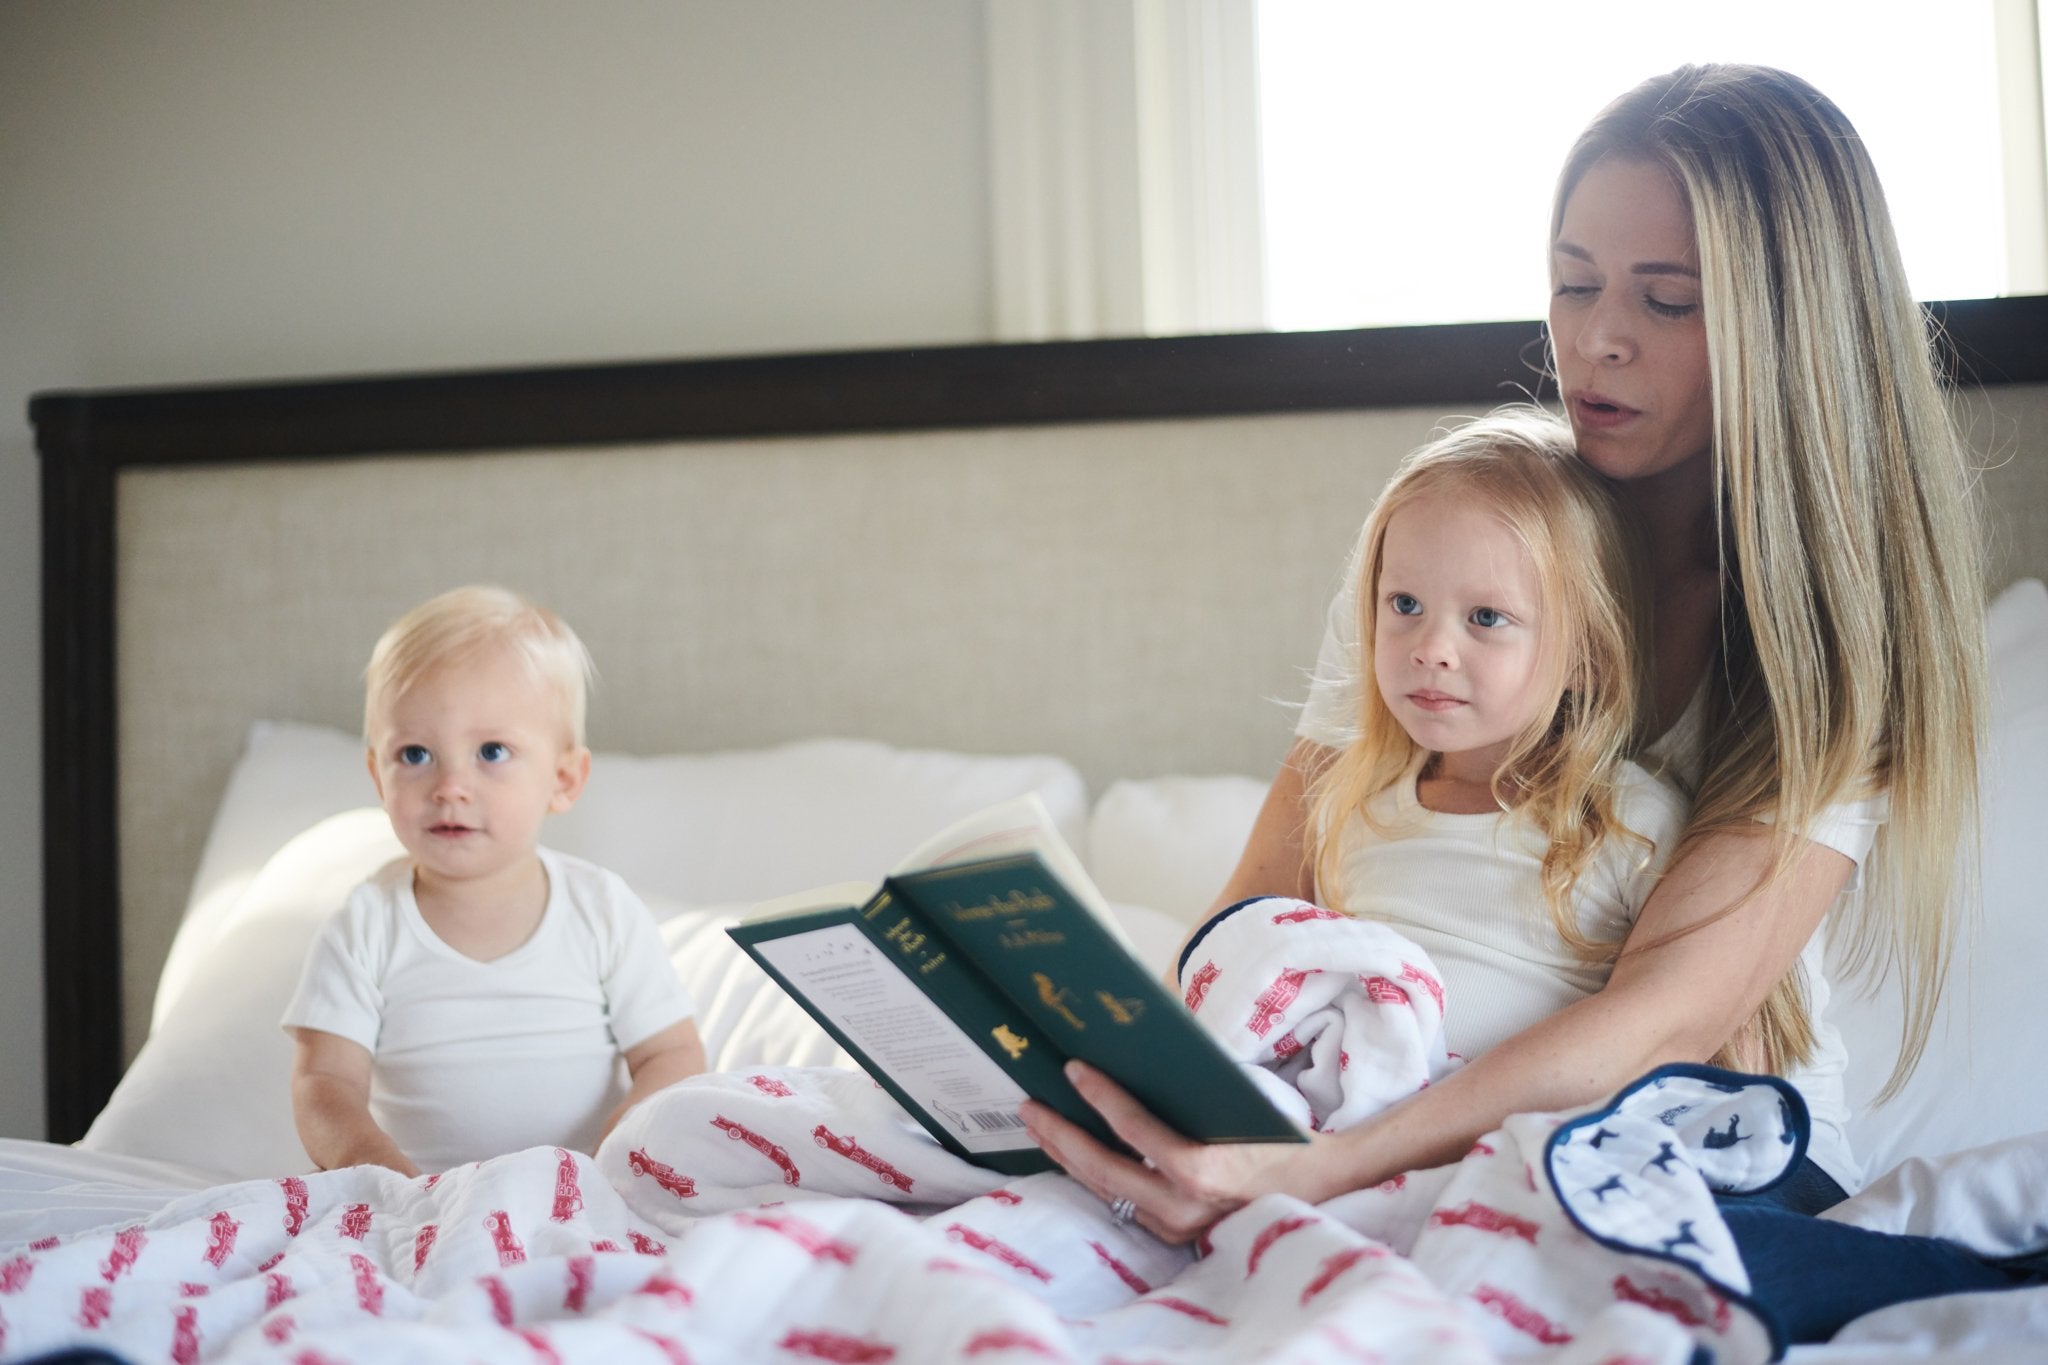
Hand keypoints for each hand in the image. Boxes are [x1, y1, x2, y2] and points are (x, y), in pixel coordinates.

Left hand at [1020, 1061, 1327, 1244]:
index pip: (1135, 1131)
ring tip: (1041, 1126)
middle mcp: (1185, 1207)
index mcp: (1202, 1171)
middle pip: (1105, 1170)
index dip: (1100, 1097)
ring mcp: (1178, 1227)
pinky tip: (1074, 1155)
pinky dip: (1095, 1177)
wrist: (1318, 1185)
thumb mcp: (1237, 1105)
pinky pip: (1124, 1204)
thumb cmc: (1277, 1136)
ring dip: (1069, 1157)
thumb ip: (1187, 1094)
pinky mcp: (1175, 1235)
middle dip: (1062, 1135)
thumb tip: (1134, 1056)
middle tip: (1031, 1105)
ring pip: (1107, 1191)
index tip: (1072, 1069)